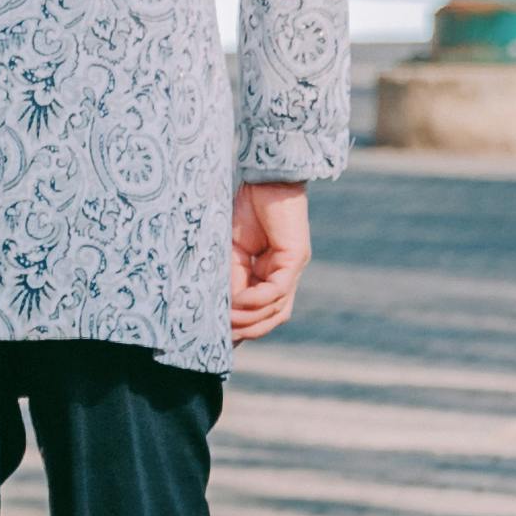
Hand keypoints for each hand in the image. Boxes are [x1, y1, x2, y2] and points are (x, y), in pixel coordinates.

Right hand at [227, 181, 309, 343]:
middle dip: (247, 330)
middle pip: (272, 317)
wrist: (264, 177)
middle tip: (222, 336)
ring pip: (277, 309)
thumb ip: (230, 277)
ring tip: (228, 322)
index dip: (242, 327)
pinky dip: (257, 299)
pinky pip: (277, 289)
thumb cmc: (246, 207)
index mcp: (269, 273)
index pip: (261, 311)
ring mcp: (293, 267)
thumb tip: (223, 307)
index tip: (219, 338)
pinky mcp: (296, 257)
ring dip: (252, 320)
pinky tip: (239, 300)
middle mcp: (285, 274)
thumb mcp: (231, 250)